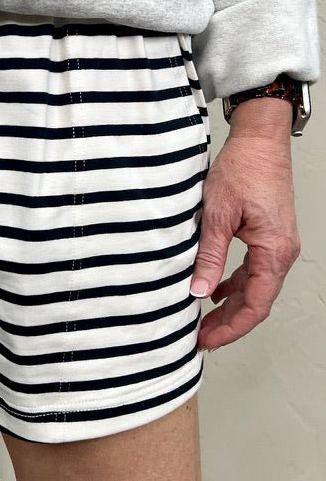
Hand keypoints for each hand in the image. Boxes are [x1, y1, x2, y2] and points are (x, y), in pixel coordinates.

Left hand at [190, 128, 300, 351]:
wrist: (259, 141)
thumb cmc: (243, 169)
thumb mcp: (218, 215)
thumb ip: (210, 256)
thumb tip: (199, 292)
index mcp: (273, 251)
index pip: (255, 304)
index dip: (231, 327)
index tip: (207, 340)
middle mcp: (281, 252)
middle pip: (256, 301)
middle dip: (228, 323)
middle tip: (200, 338)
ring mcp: (276, 245)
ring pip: (254, 287)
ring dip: (230, 305)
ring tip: (202, 320)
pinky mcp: (268, 236)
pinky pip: (253, 270)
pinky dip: (234, 284)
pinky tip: (214, 290)